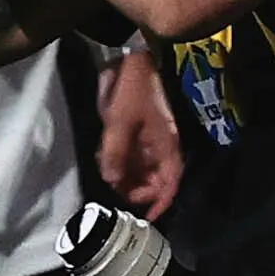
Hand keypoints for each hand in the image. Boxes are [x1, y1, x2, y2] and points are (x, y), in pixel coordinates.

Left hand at [96, 46, 182, 220]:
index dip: (161, 202)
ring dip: (125, 175)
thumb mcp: (121, 121)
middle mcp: (161, 147)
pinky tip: (105, 159)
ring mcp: (149, 138)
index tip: (149, 218)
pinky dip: (120, 160)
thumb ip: (116, 151)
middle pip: (153, 179)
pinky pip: (131, 153)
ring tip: (107, 173)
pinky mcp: (137, 129)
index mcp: (166, 148)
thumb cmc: (135, 89)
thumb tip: (112, 181)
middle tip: (115, 191)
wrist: (138, 58)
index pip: (169, 184)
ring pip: (140, 167)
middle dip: (136, 189)